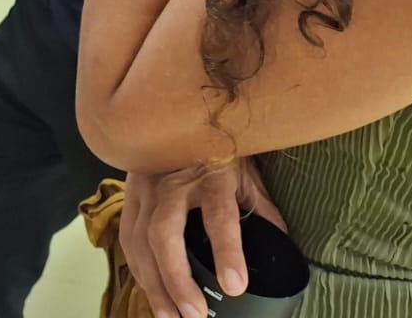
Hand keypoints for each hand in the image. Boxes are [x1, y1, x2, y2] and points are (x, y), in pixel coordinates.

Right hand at [121, 159, 287, 317]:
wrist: (178, 115)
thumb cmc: (219, 149)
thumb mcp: (248, 177)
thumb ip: (262, 214)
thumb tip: (283, 252)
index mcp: (211, 175)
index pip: (219, 216)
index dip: (227, 252)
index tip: (235, 286)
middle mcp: (172, 183)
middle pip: (166, 235)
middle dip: (177, 279)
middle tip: (195, 314)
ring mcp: (146, 189)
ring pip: (141, 241)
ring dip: (154, 283)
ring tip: (170, 317)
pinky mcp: (130, 196)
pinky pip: (128, 238)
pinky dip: (138, 270)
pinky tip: (151, 293)